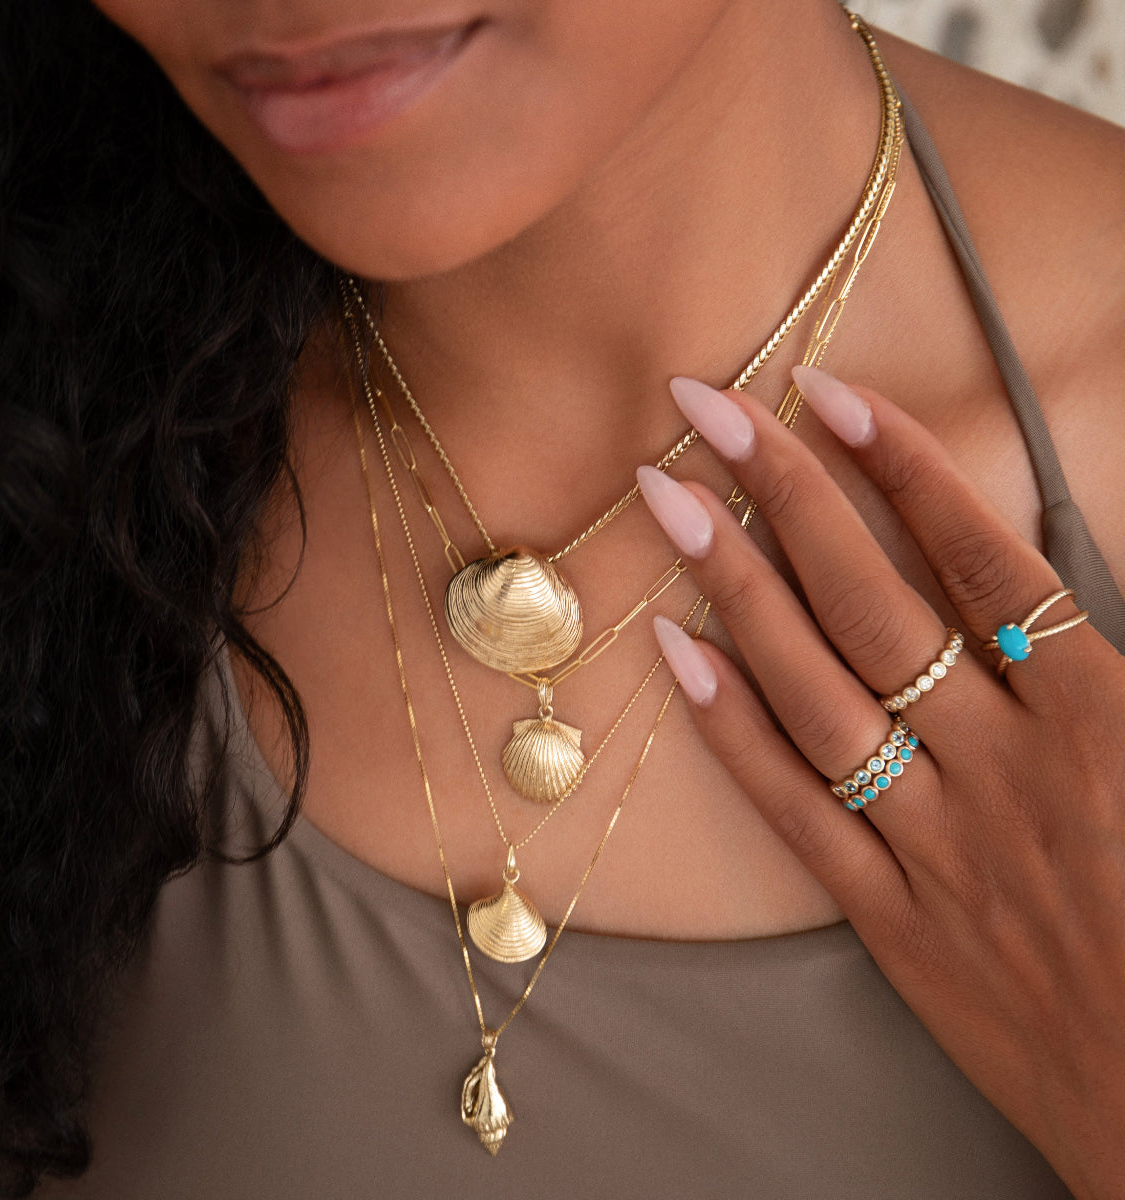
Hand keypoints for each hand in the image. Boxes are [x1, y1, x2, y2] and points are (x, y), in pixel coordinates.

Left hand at [636, 365, 1124, 1199]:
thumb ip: (1106, 660)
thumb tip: (1048, 591)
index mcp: (1103, 719)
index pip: (979, 559)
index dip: (900, 466)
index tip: (824, 396)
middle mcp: (1007, 766)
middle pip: (873, 601)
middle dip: (786, 492)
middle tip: (706, 409)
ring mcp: (939, 843)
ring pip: (816, 689)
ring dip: (735, 585)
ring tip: (667, 499)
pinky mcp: (892, 917)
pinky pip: (796, 808)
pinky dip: (733, 728)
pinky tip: (679, 651)